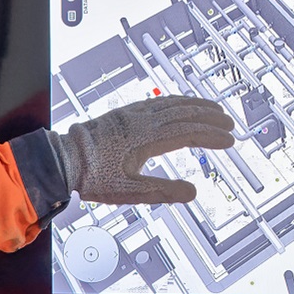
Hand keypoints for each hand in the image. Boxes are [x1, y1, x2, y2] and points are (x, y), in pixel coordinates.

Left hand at [54, 96, 235, 204]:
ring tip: (213, 109)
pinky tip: (179, 104)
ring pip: (171, 103)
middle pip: (184, 114)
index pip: (188, 133)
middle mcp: (142, 120)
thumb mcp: (128, 192)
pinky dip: (176, 101)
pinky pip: (157, 101)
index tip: (229, 141)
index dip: (211, 137)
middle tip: (230, 123)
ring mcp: (133, 114)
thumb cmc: (93, 176)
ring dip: (196, 105)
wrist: (63, 159)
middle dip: (210, 118)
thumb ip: (162, 191)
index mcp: (146, 138)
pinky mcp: (124, 113)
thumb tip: (193, 193)